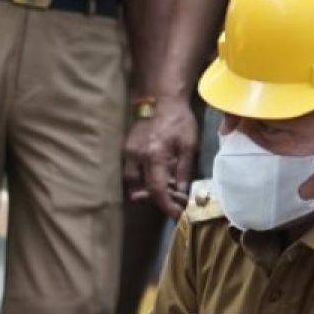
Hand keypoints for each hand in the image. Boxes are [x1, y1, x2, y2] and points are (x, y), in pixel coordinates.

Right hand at [123, 95, 197, 218]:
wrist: (160, 98)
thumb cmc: (178, 119)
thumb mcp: (188, 145)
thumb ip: (184, 171)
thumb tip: (182, 194)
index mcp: (154, 155)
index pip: (157, 190)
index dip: (166, 206)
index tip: (177, 215)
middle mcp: (136, 157)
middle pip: (139, 190)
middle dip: (154, 199)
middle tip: (172, 200)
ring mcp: (128, 153)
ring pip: (131, 182)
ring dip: (145, 190)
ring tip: (163, 189)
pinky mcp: (125, 149)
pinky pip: (130, 172)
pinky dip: (140, 179)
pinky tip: (154, 176)